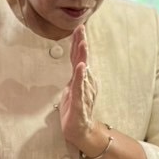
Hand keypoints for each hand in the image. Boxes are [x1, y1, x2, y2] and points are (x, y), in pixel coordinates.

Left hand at [58, 26, 103, 154]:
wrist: (81, 132)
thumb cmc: (75, 110)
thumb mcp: (72, 89)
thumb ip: (75, 75)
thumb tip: (77, 62)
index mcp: (82, 79)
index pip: (79, 57)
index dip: (78, 42)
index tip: (79, 27)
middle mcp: (85, 83)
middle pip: (83, 59)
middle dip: (81, 42)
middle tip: (81, 27)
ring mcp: (83, 92)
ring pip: (83, 71)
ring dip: (82, 56)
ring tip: (83, 42)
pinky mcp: (79, 103)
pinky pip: (79, 88)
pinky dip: (80, 77)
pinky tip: (82, 67)